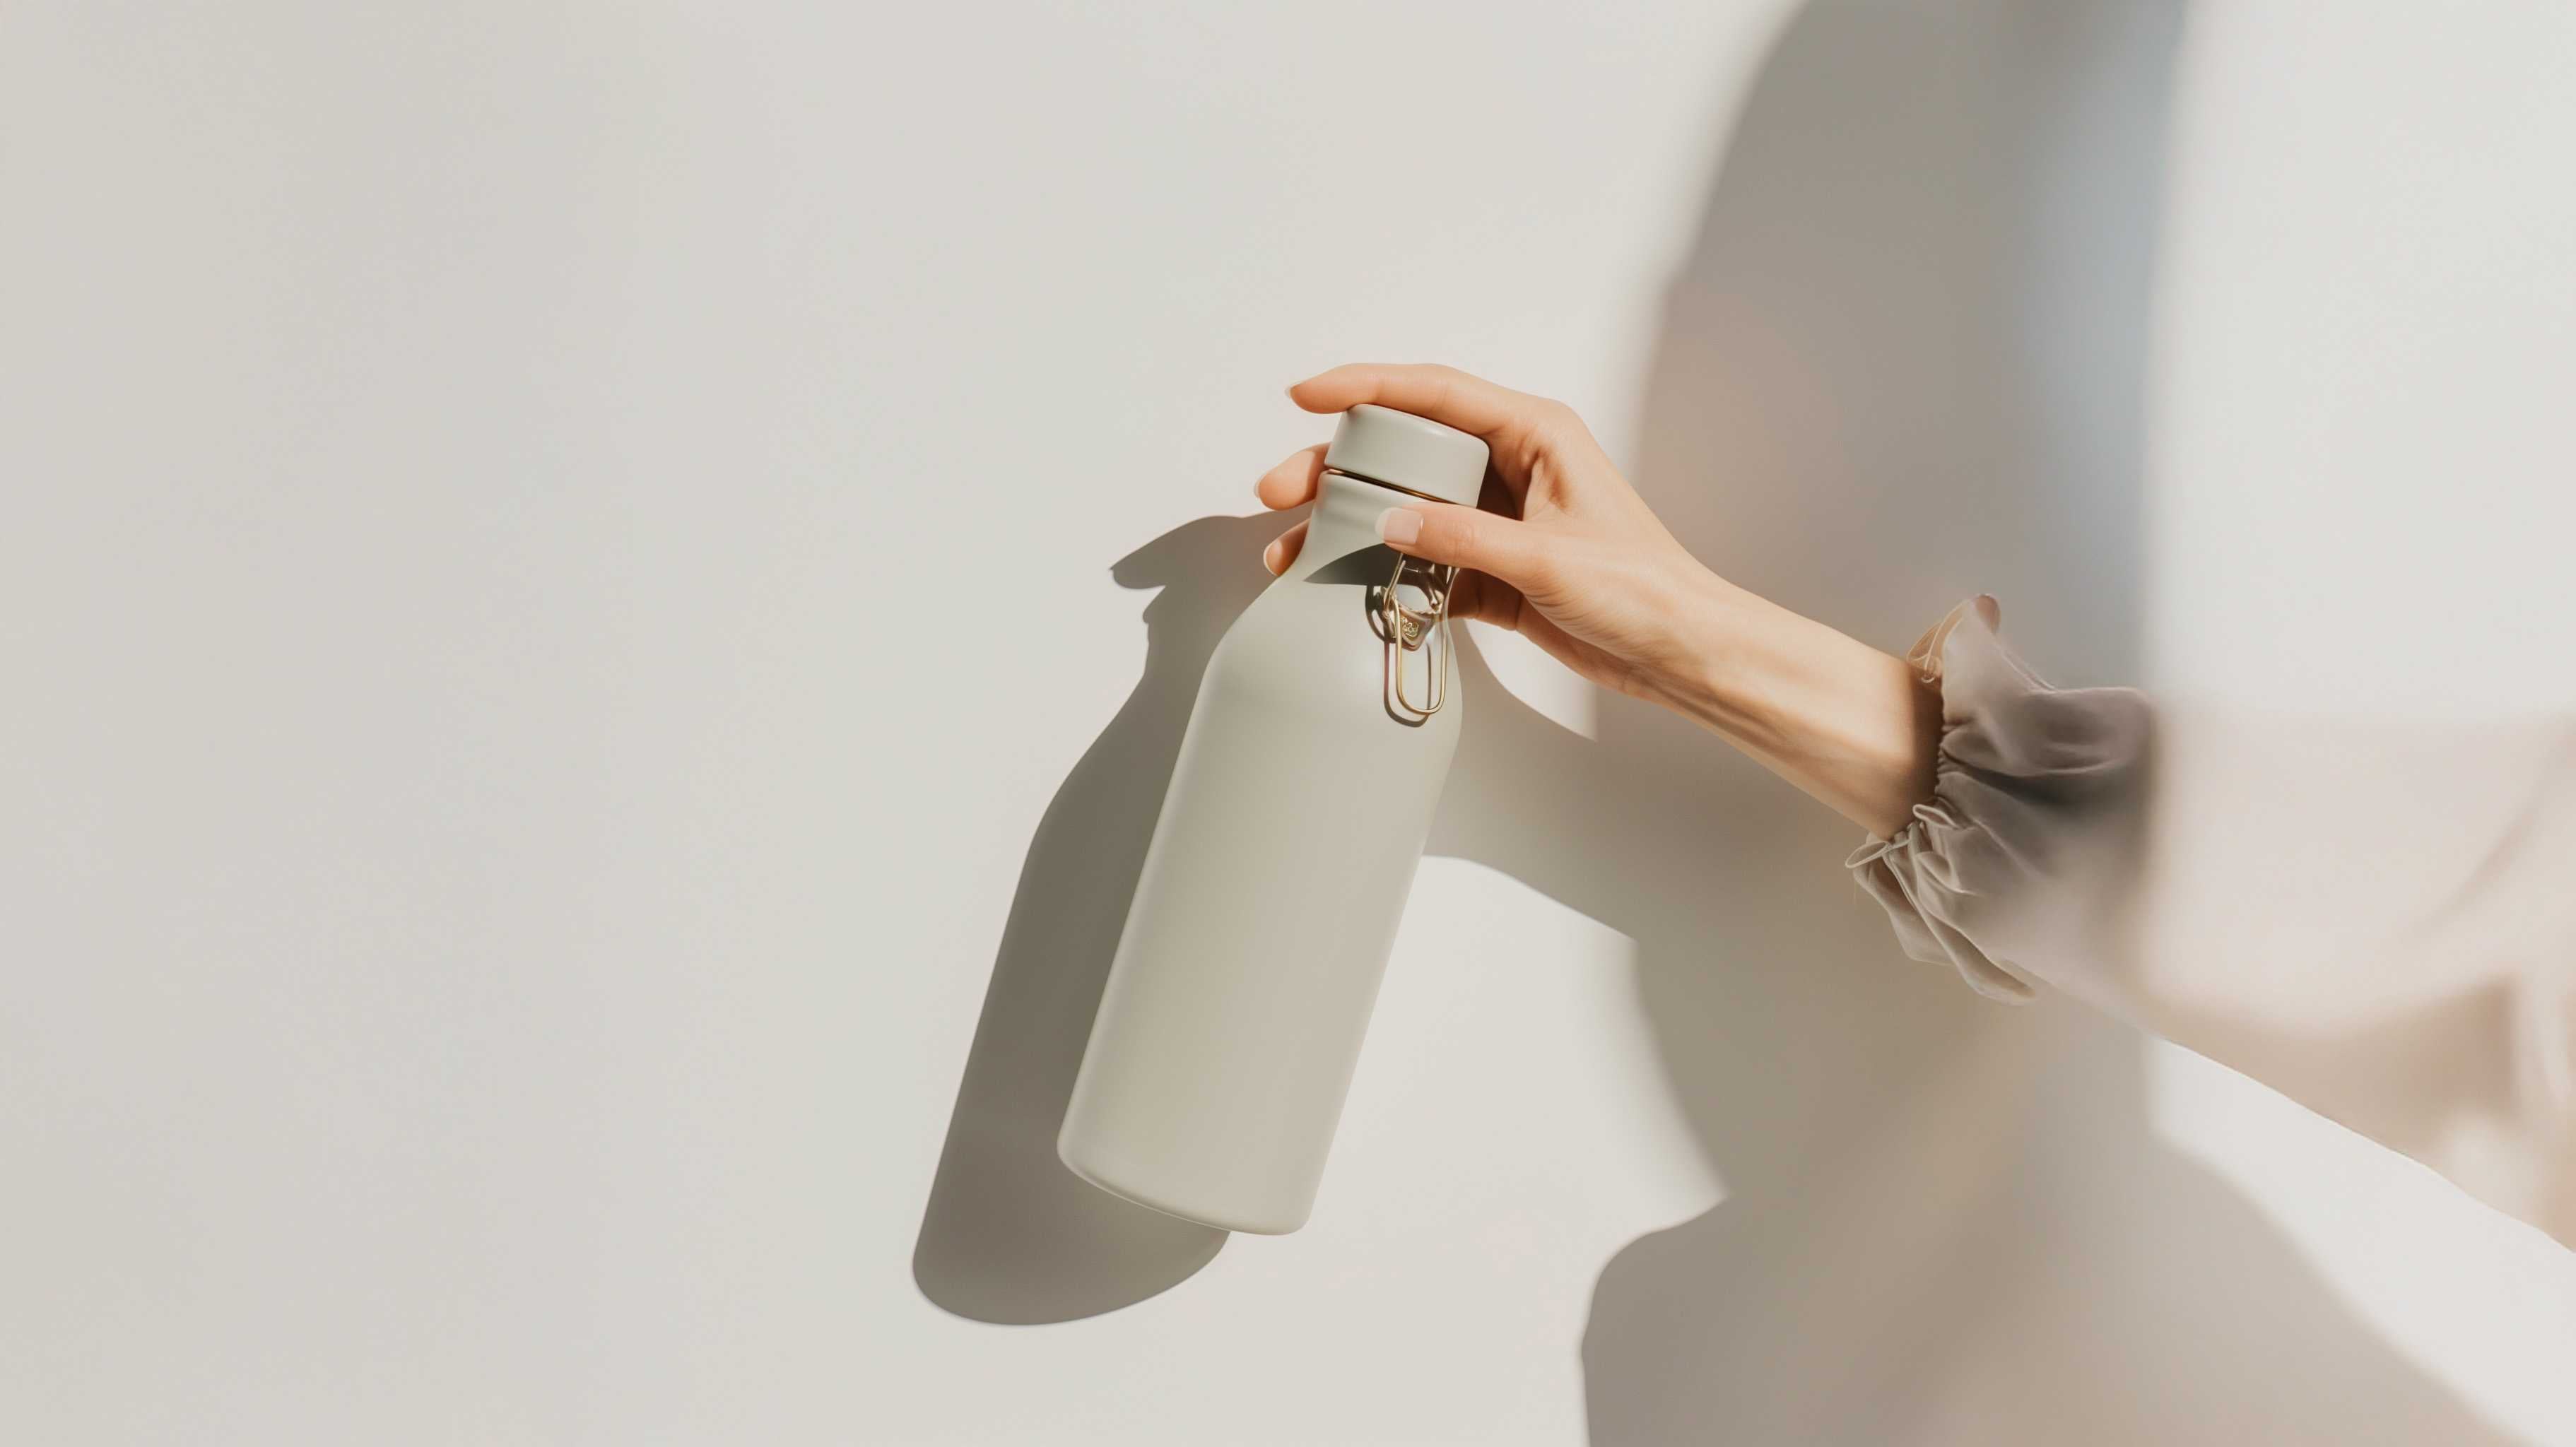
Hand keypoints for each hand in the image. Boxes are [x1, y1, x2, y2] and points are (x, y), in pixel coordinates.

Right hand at [1255, 363, 1938, 837]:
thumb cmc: (1641, 589)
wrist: (1680, 650)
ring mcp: (1497, 516)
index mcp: (1533, 433)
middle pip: (1404, 449)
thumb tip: (1390, 525)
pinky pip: (1421, 558)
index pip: (1433, 393)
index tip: (1305, 395)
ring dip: (1348, 527)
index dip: (1364, 387)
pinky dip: (1382, 573)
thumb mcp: (1545, 560)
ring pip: (1403, 506)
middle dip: (1336, 468)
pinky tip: (1342, 588)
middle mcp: (1510, 464)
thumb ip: (1463, 536)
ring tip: (1293, 552)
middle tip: (1279, 491)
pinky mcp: (1491, 567)